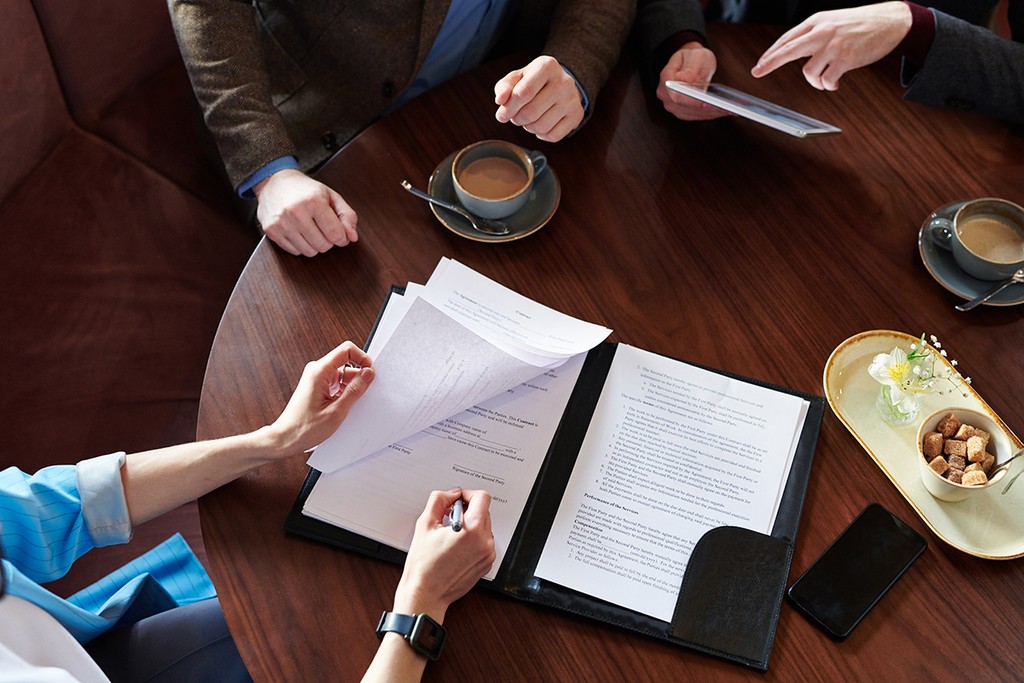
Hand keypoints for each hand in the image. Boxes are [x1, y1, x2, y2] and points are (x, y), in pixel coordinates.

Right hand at [254, 169, 358, 256]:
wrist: (275, 182)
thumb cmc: (306, 190)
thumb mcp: (332, 196)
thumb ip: (347, 216)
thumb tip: (352, 238)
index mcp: (314, 201)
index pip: (336, 234)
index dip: (342, 238)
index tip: (339, 233)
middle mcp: (295, 212)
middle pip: (323, 246)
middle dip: (328, 240)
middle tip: (323, 228)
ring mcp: (281, 223)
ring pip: (309, 252)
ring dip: (314, 245)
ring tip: (310, 229)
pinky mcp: (271, 231)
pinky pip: (294, 251)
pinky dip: (300, 245)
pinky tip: (298, 231)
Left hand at [266, 341, 373, 454]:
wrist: (285, 438)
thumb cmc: (304, 428)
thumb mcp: (336, 411)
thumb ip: (355, 390)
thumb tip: (368, 374)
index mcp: (319, 371)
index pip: (346, 350)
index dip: (362, 358)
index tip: (370, 372)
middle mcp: (316, 371)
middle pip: (346, 363)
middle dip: (358, 378)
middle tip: (362, 395)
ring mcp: (316, 379)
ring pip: (343, 375)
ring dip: (350, 388)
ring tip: (348, 407)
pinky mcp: (317, 387)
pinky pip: (336, 383)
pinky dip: (343, 393)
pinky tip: (342, 408)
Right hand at [393, 489, 495, 620]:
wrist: (426, 593)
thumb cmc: (423, 565)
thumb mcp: (425, 524)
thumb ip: (439, 501)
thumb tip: (450, 494)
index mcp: (472, 530)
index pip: (482, 497)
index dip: (468, 494)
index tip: (457, 499)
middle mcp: (485, 542)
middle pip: (484, 511)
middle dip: (467, 509)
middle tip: (449, 517)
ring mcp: (488, 554)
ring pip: (484, 526)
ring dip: (471, 525)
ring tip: (451, 535)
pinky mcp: (486, 564)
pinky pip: (484, 542)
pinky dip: (473, 539)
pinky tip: (456, 547)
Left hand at [494, 56, 584, 141]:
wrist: (561, 84)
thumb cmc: (534, 81)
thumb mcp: (518, 77)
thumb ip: (504, 87)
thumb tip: (500, 100)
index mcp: (547, 66)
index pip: (523, 93)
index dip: (508, 108)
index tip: (501, 115)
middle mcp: (563, 82)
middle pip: (530, 112)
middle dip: (516, 119)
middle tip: (515, 116)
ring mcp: (572, 100)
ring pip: (540, 127)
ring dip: (528, 127)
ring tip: (528, 118)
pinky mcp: (577, 116)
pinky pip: (552, 136)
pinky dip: (541, 134)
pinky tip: (541, 123)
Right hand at [655, 42, 726, 120]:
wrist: (690, 63)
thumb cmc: (692, 57)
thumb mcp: (694, 55)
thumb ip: (690, 67)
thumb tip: (684, 79)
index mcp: (666, 80)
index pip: (676, 96)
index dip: (691, 101)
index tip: (705, 102)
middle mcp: (666, 96)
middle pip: (686, 107)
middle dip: (706, 108)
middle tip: (726, 107)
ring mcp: (674, 106)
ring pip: (694, 113)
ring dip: (712, 112)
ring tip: (730, 109)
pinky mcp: (684, 112)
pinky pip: (699, 115)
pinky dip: (713, 113)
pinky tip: (726, 110)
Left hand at [750, 2, 911, 90]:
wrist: (891, 21)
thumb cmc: (860, 24)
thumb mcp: (833, 21)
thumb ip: (813, 34)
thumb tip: (792, 52)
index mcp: (817, 21)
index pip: (787, 39)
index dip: (771, 53)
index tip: (759, 65)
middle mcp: (823, 31)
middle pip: (788, 50)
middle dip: (770, 62)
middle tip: (757, 72)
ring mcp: (834, 45)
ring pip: (809, 72)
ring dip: (815, 82)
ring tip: (825, 79)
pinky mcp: (847, 58)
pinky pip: (827, 80)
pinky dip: (828, 85)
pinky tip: (835, 82)